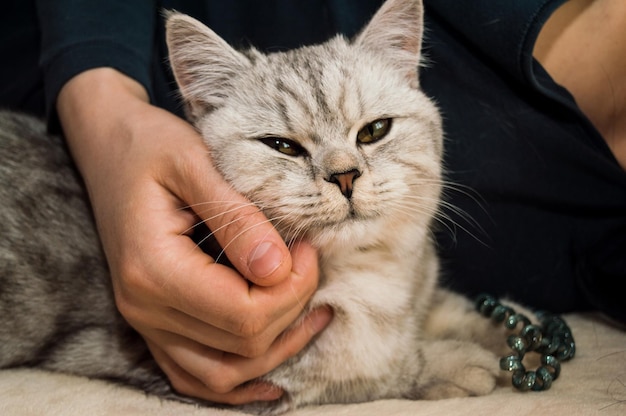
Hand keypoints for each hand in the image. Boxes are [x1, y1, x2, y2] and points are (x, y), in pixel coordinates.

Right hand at [57, 68, 331, 403]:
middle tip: (308, 260)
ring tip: (314, 311)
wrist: (109, 146)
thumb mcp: (194, 163)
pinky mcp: (155, 321)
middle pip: (242, 344)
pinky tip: (272, 375)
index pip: (244, 314)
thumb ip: (236, 218)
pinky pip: (197, 376)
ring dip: (276, 349)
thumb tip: (278, 269)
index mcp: (153, 269)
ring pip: (223, 374)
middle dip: (291, 307)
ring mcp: (147, 321)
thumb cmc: (150, 145)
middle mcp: (144, 307)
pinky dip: (238, 380)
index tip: (307, 247)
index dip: (292, 288)